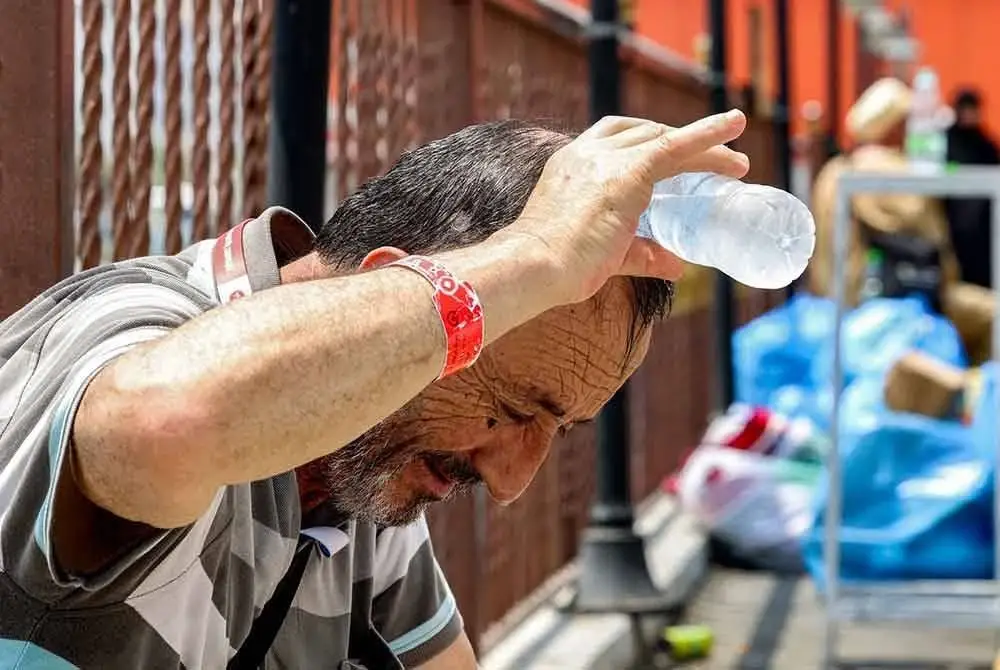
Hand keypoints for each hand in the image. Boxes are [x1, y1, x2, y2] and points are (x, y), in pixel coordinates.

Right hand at [503, 110, 748, 305]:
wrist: (533, 266)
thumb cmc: (556, 268)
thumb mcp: (603, 255)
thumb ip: (641, 255)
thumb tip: (677, 266)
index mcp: (568, 167)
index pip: (612, 141)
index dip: (645, 145)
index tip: (670, 161)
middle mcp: (586, 154)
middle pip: (642, 134)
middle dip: (679, 145)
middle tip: (712, 165)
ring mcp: (606, 160)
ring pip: (664, 141)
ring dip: (704, 147)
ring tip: (736, 165)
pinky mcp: (629, 172)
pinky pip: (676, 146)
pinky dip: (709, 134)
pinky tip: (736, 125)